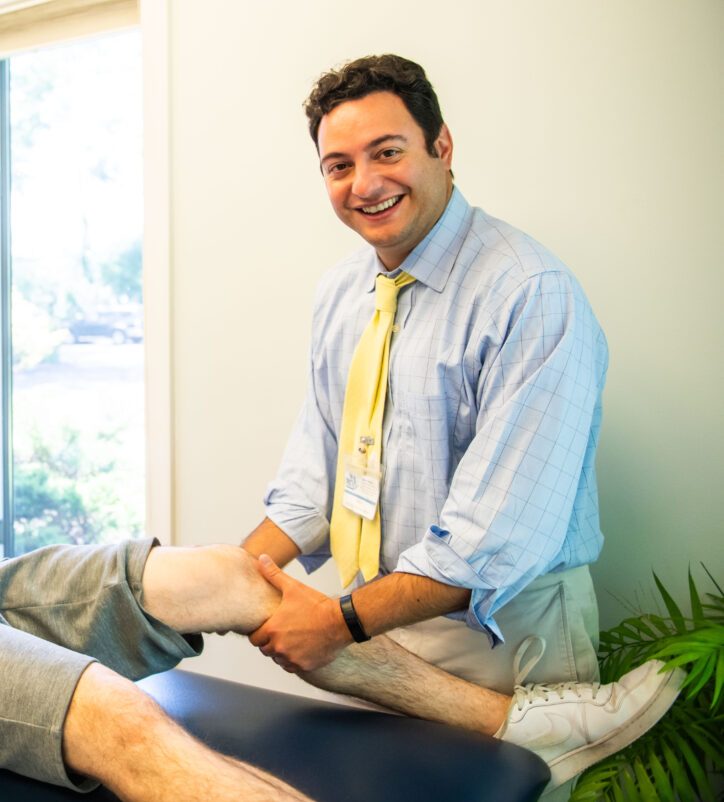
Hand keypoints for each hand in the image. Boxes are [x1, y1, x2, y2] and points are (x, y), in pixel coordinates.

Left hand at [248, 555, 352, 672]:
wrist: (342, 622)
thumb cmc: (317, 605)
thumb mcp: (293, 587)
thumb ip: (274, 575)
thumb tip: (262, 559)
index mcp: (273, 630)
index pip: (255, 639)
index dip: (260, 633)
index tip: (269, 628)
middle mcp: (279, 647)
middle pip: (266, 650)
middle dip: (271, 642)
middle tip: (283, 632)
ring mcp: (292, 659)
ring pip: (279, 659)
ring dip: (282, 652)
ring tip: (294, 639)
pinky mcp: (304, 667)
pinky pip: (292, 667)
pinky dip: (294, 660)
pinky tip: (303, 648)